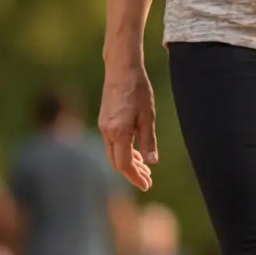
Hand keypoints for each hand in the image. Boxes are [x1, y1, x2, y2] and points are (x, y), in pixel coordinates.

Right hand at [99, 61, 158, 191]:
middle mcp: (107, 132)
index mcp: (119, 132)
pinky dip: (124, 152)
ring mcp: (103, 126)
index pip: (124, 165)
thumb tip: (151, 162)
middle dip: (132, 174)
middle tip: (148, 180)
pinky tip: (136, 152)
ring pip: (114, 154)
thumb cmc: (138, 90)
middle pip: (117, 163)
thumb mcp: (148, 116)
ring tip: (145, 168)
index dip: (135, 177)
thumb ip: (148, 141)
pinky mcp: (104, 121)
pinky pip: (112, 144)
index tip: (147, 185)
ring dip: (128, 163)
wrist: (121, 69)